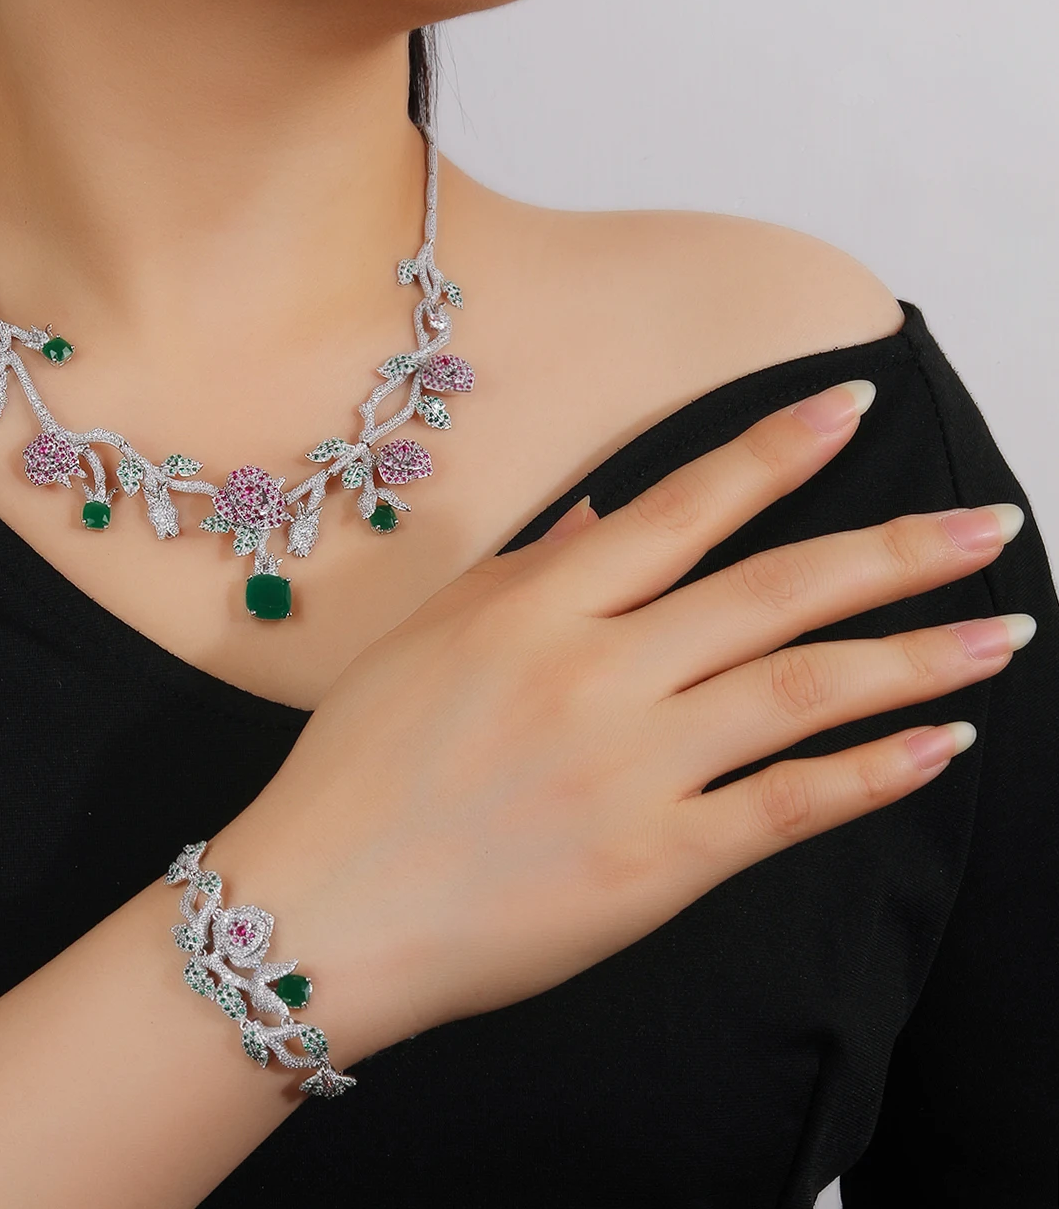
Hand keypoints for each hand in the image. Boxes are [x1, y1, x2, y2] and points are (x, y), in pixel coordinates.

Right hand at [219, 380, 1031, 1052]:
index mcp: (535, 608)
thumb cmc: (358, 770)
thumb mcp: (426, 641)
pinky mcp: (654, 865)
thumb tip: (614, 514)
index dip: (775, 451)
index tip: (853, 403)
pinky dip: (869, 775)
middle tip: (990, 527)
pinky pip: (786, 807)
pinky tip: (937, 744)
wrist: (320, 907)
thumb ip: (527, 569)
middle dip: (894, 550)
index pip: (683, 508)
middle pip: (775, 591)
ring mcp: (632, 770)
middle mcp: (597, 673)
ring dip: (913, 657)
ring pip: (803, 690)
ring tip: (1001, 631)